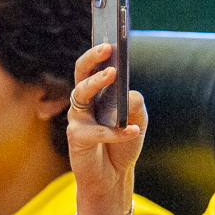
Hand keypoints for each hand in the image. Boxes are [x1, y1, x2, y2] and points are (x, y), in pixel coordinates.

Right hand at [67, 44, 146, 214]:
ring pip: (81, 93)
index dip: (97, 51)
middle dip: (92, 58)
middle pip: (80, 73)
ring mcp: (77, 119)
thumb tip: (128, 93)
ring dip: (97, 82)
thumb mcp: (137, 120)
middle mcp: (83, 103)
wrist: (113, 177)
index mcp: (96, 95)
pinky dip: (116, 131)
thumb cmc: (122, 145)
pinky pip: (96, 130)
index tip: (109, 37)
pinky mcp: (76, 138)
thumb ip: (134, 103)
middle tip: (107, 48)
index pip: (93, 67)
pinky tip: (132, 130)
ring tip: (114, 74)